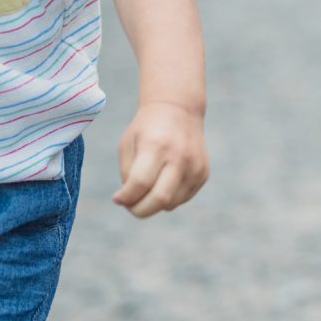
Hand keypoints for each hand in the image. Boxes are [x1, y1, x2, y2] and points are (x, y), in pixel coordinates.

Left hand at [114, 99, 207, 217]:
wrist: (179, 109)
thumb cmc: (146, 129)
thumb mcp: (127, 144)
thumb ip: (127, 174)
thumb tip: (128, 202)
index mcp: (157, 145)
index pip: (140, 183)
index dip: (126, 197)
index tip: (117, 198)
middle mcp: (180, 157)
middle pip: (160, 199)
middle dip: (139, 210)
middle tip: (129, 206)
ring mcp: (195, 166)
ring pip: (171, 204)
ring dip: (153, 205)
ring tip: (144, 191)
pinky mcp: (203, 174)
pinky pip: (181, 199)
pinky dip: (168, 198)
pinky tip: (162, 182)